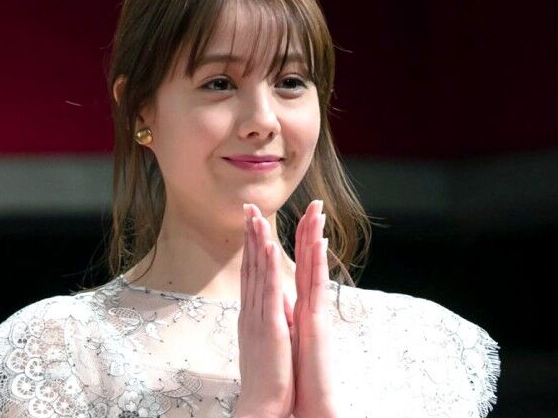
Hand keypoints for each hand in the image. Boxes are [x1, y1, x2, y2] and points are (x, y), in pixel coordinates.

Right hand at [235, 203, 294, 417]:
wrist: (262, 404)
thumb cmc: (267, 377)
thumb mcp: (263, 344)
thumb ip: (263, 323)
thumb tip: (265, 310)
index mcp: (251, 314)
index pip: (250, 273)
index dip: (250, 247)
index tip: (251, 224)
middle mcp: (250, 310)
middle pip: (249, 266)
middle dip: (249, 235)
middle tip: (248, 208)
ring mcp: (258, 316)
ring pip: (257, 271)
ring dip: (257, 242)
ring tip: (256, 216)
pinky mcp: (270, 324)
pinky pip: (268, 289)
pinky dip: (268, 265)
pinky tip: (268, 245)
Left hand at [290, 200, 338, 417]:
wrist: (307, 400)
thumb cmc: (296, 370)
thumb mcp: (287, 335)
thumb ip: (287, 313)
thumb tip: (282, 300)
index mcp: (300, 305)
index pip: (299, 265)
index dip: (298, 241)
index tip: (299, 217)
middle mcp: (310, 303)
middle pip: (310, 260)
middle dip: (310, 230)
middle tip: (315, 203)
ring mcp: (316, 310)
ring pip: (316, 267)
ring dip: (316, 238)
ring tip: (318, 212)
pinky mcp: (318, 320)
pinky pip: (316, 286)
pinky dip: (315, 263)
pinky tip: (317, 243)